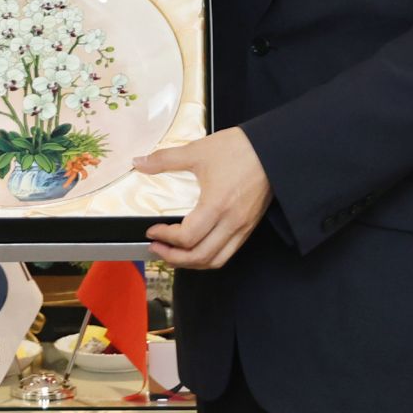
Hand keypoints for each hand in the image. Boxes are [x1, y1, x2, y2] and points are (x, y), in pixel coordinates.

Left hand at [134, 128, 272, 268]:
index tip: (152, 231)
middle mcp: (231, 222)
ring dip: (192, 263)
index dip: (165, 238)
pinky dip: (209, 257)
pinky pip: (228, 252)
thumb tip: (139, 163)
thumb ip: (165, 159)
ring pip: (216, 260)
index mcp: (216, 205)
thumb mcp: (197, 151)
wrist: (272, 149)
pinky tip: (197, 246)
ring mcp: (242, 227)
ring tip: (174, 254)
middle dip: (174, 258)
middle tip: (157, 248)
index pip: (187, 237)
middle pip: (200, 256)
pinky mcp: (249, 226)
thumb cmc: (239, 149)